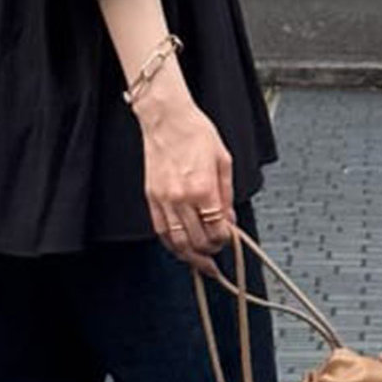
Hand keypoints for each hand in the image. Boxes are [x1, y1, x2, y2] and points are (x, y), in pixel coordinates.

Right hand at [135, 81, 236, 273]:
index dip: (225, 240)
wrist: (166, 118)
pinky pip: (160, 231)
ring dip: (191, 257)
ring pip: (177, 243)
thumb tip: (230, 219)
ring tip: (200, 263)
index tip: (229, 238)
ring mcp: (164, 200)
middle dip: (211, 251)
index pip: (217, 230)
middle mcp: (181, 198)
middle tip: (218, 252)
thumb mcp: (223, 161)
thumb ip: (227, 195)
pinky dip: (171, 245)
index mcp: (203, 188)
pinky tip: (180, 249)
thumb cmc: (194, 132)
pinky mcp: (151, 198)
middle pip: (198, 241)